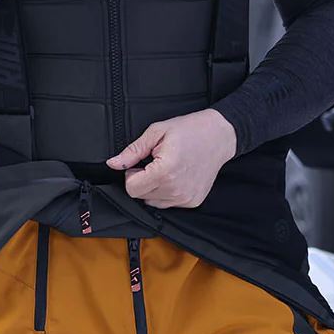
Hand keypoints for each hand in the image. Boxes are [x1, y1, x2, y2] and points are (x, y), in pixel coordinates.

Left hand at [106, 109, 237, 208]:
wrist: (220, 136)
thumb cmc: (190, 130)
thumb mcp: (157, 132)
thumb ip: (132, 151)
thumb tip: (113, 164)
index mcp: (165, 172)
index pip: (131, 189)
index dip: (131, 174)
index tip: (142, 162)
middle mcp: (176, 190)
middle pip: (141, 196)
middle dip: (142, 180)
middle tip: (155, 162)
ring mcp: (186, 198)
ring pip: (153, 202)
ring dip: (154, 187)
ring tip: (167, 169)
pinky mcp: (193, 201)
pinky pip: (168, 203)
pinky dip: (167, 191)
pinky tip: (177, 176)